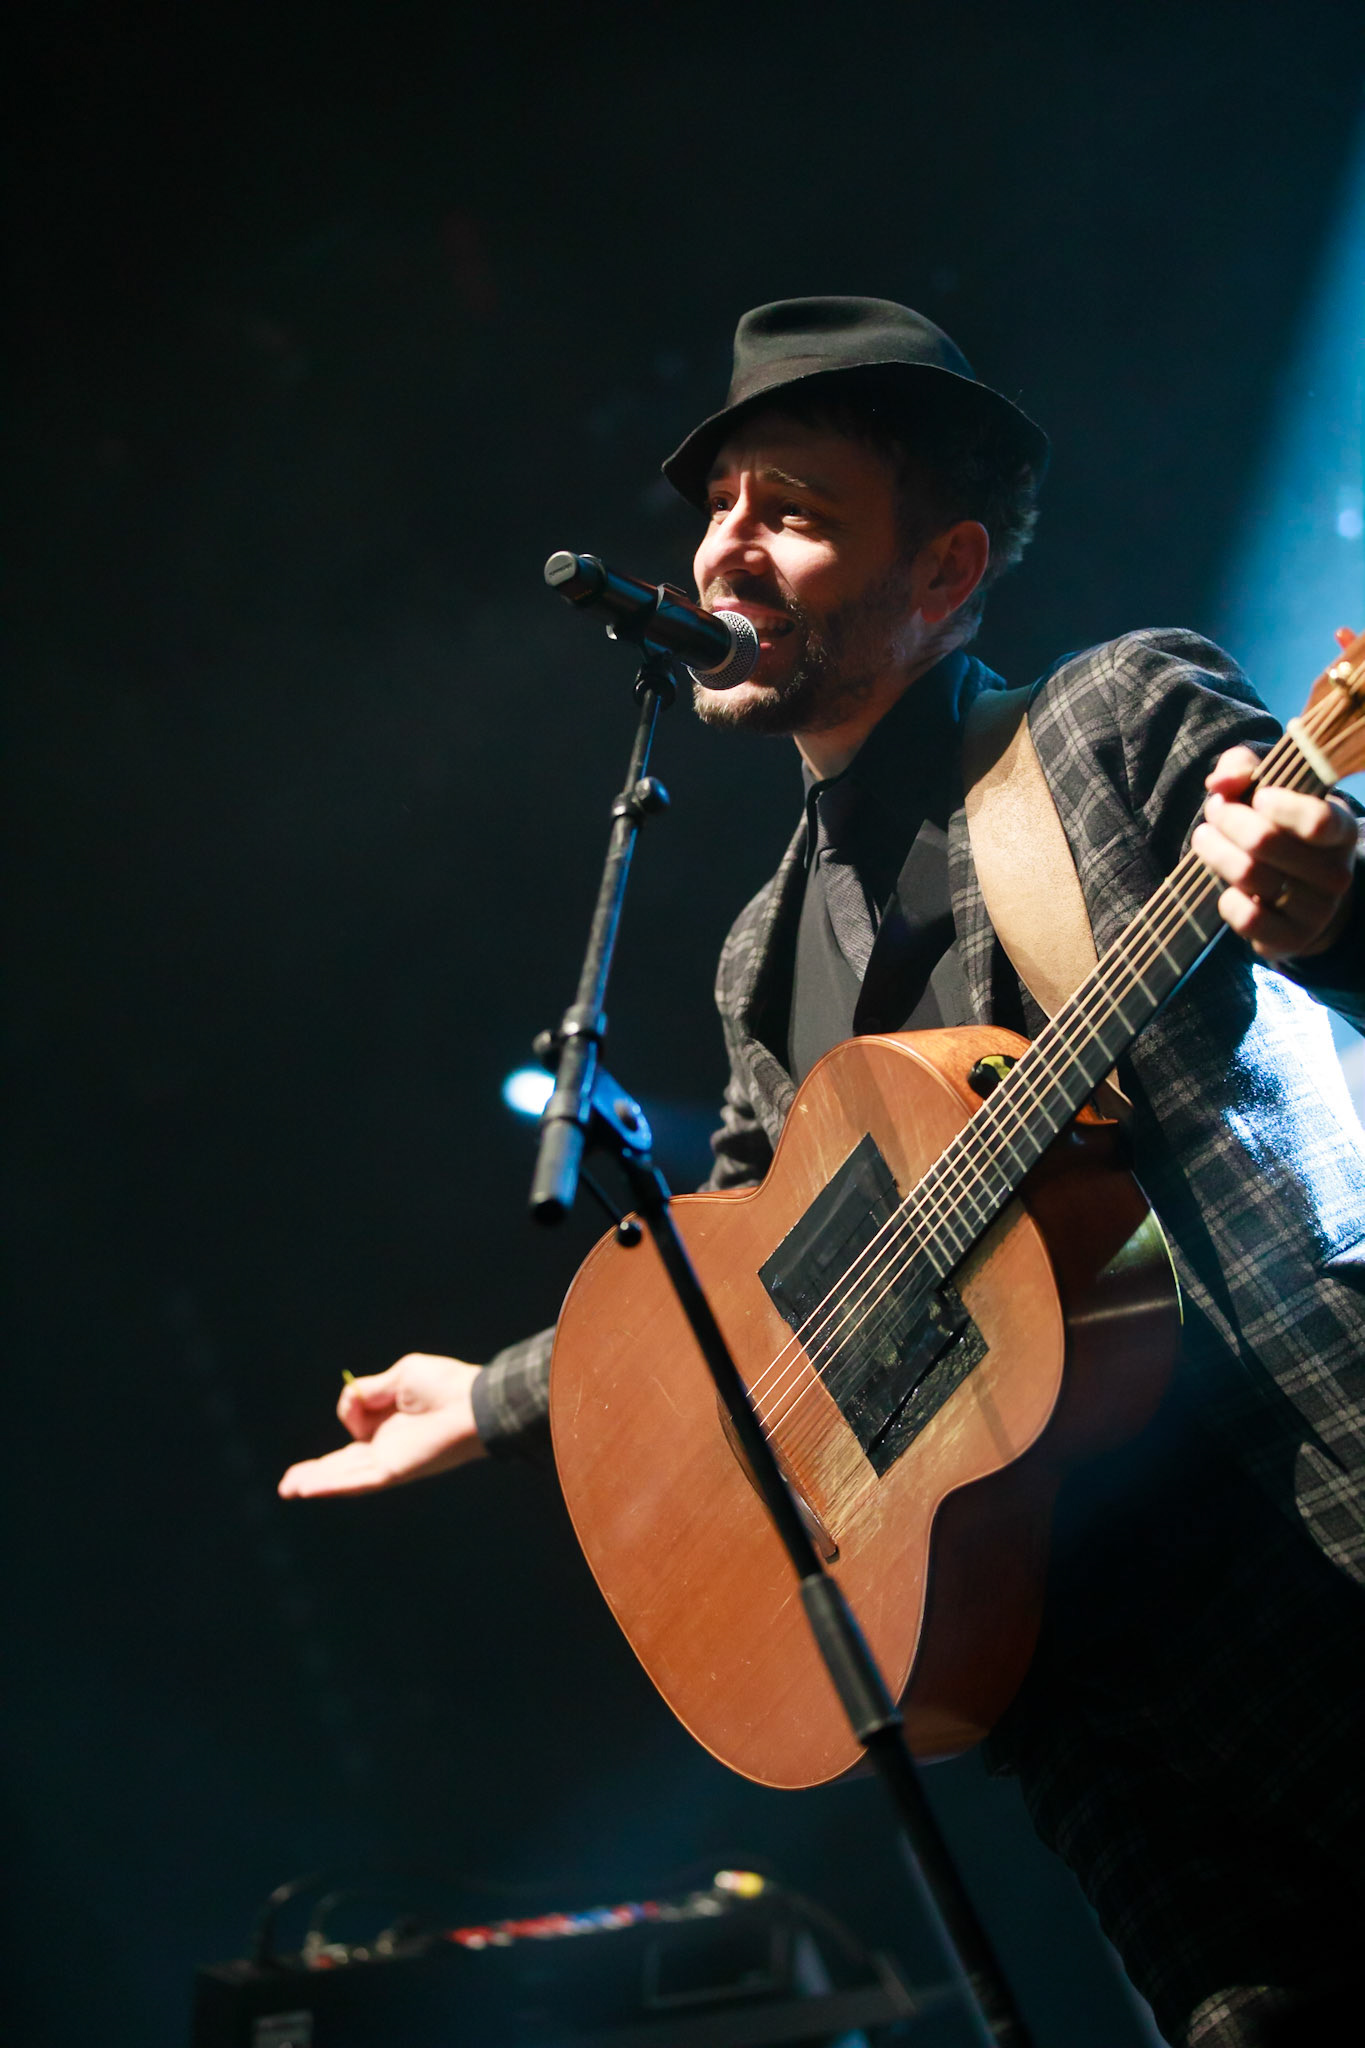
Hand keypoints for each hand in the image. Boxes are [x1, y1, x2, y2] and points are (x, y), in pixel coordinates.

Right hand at [278, 1352, 486, 1498]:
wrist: (471, 1403)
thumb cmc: (445, 1385)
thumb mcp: (400, 1376)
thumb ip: (369, 1390)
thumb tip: (350, 1402)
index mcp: (392, 1423)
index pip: (357, 1431)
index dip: (349, 1414)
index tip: (357, 1396)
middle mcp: (389, 1446)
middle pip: (343, 1464)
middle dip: (315, 1473)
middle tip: (289, 1484)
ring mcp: (389, 1461)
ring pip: (344, 1475)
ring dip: (314, 1483)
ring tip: (287, 1490)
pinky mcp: (393, 1471)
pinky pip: (357, 1480)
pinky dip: (331, 1485)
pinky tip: (307, 1489)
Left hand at [1193, 746, 1358, 960]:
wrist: (1297, 897)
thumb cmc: (1277, 829)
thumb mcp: (1266, 788)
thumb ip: (1242, 768)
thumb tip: (1220, 782)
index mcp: (1340, 830)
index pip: (1317, 820)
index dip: (1278, 804)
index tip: (1257, 795)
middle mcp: (1336, 872)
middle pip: (1263, 841)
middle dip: (1226, 819)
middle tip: (1215, 811)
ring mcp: (1317, 910)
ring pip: (1249, 876)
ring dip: (1216, 852)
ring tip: (1206, 839)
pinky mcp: (1293, 939)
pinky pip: (1247, 918)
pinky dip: (1226, 899)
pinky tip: (1228, 888)